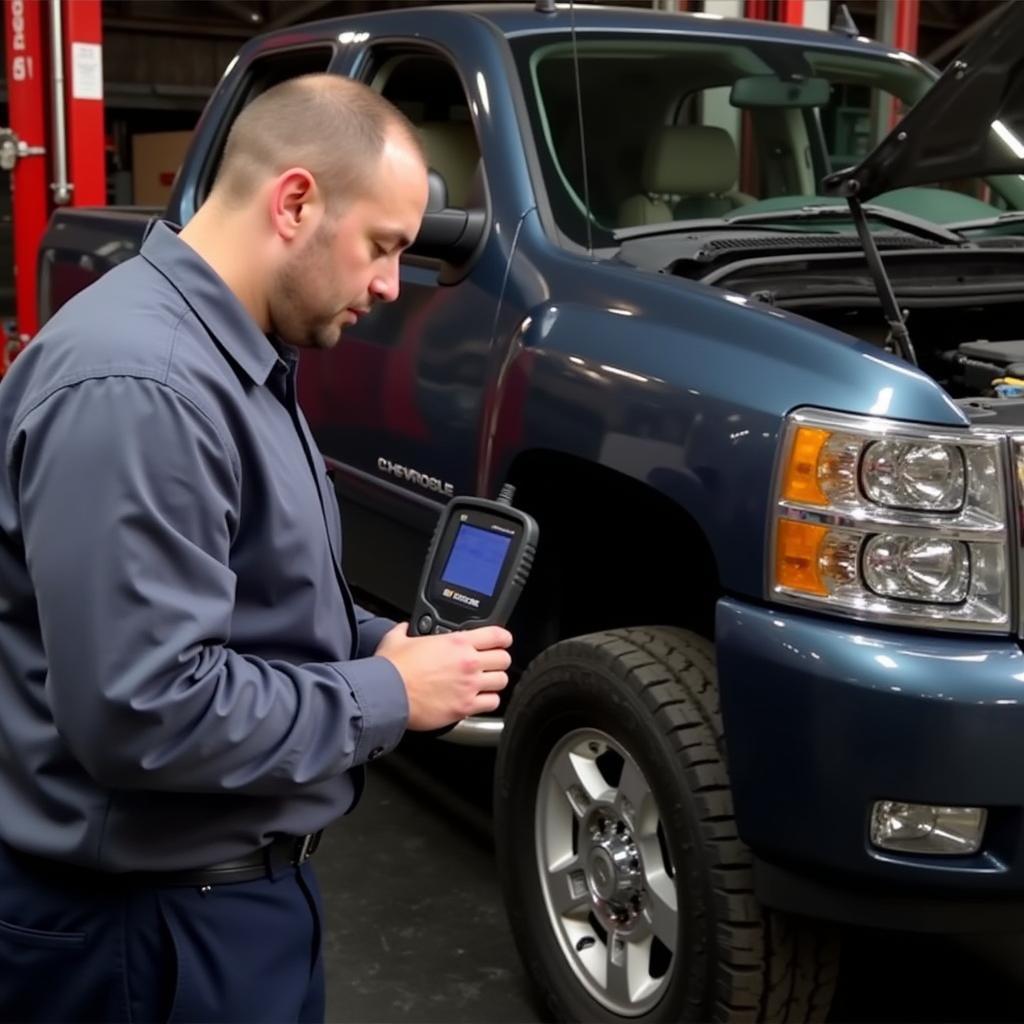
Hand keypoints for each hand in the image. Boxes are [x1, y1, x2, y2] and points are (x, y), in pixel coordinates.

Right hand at [376, 622, 512, 730]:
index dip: (503, 638)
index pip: (497, 635)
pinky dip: (488, 702)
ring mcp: (469, 686)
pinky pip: (492, 703)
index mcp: (457, 642)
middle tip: (491, 664)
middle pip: (504, 659)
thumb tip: (405, 628)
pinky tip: (479, 700)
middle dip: (499, 661)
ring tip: (486, 682)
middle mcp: (468, 663)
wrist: (386, 694)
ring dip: (495, 681)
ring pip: (502, 681)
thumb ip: (406, 630)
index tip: (502, 641)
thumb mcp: (398, 638)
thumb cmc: (392, 669)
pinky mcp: (464, 707)